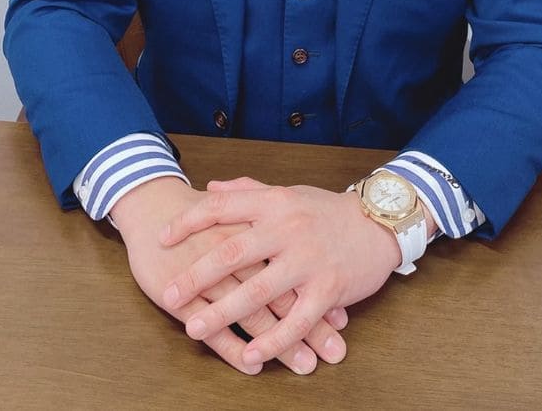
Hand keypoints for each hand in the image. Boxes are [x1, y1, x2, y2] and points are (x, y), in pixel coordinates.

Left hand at [160, 176, 402, 368]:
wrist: (378, 224)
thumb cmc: (325, 210)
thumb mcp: (287, 192)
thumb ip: (248, 190)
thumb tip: (210, 188)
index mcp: (274, 202)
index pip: (223, 207)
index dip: (189, 221)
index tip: (162, 237)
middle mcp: (288, 228)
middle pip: (233, 252)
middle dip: (196, 275)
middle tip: (168, 295)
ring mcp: (308, 260)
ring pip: (259, 290)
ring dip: (224, 313)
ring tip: (194, 329)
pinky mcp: (329, 288)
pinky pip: (297, 319)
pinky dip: (273, 339)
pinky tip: (251, 353)